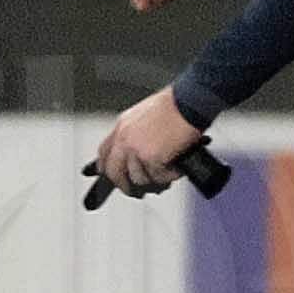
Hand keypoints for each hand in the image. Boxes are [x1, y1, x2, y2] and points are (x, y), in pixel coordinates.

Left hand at [91, 86, 206, 196]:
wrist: (189, 102)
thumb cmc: (175, 104)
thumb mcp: (146, 114)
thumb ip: (138, 133)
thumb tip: (140, 152)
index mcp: (122, 126)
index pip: (104, 152)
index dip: (106, 167)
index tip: (110, 174)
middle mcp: (125, 138)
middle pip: (114, 171)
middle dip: (124, 185)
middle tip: (134, 191)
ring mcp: (136, 149)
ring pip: (138, 178)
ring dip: (154, 179)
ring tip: (166, 173)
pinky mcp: (152, 158)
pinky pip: (158, 177)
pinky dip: (169, 176)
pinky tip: (176, 169)